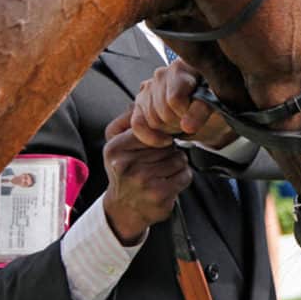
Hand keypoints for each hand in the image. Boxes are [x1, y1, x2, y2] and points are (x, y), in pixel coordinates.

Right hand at [102, 111, 192, 244]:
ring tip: (161, 173)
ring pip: (179, 158)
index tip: (157, 143)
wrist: (123, 209)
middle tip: (155, 164)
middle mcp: (126, 165)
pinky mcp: (159, 195)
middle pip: (168, 143)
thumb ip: (131, 120)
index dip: (160, 135)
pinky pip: (185, 175)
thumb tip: (146, 90)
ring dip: (176, 165)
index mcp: (114, 148)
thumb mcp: (119, 146)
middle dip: (168, 152)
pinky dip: (182, 178)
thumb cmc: (126, 172)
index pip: (152, 128)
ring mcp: (142, 181)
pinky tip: (168, 184)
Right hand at [130, 59, 236, 148]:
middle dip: (179, 123)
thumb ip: (202, 111)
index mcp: (183, 67)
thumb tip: (187, 125)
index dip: (187, 114)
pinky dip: (150, 137)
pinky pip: (137, 124)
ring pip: (152, 119)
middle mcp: (162, 74)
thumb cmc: (214, 103)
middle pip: (163, 111)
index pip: (174, 99)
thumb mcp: (216, 104)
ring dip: (169, 129)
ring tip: (182, 123)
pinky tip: (166, 139)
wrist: (209, 111)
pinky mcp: (140, 102)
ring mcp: (149, 88)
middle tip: (190, 122)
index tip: (197, 116)